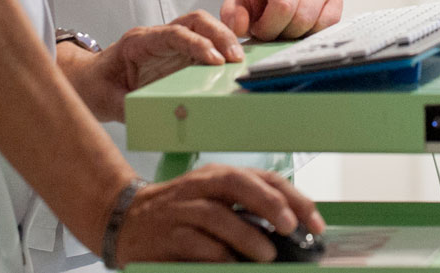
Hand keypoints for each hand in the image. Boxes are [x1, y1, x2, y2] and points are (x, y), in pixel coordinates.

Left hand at [69, 11, 244, 120]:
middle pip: (195, 21)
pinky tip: (232, 62)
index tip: (215, 59)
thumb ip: (130, 107)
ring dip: (224, 40)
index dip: (197, 45)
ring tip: (238, 61)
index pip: (174, 34)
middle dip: (218, 35)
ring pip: (204, 28)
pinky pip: (205, 44)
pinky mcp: (178, 57)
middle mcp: (157, 38)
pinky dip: (221, 49)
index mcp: (138, 42)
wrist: (86, 82)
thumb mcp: (107, 101)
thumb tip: (159, 117)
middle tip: (235, 58)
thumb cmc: (94, 85)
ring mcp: (170, 46)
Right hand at [116, 166, 323, 262]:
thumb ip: (247, 212)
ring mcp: (182, 209)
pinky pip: (197, 246)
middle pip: (239, 184)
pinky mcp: (168, 236)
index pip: (264, 178)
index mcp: (220, 176)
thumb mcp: (214, 202)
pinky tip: (233, 266)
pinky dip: (219, 257)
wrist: (125, 218)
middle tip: (290, 227)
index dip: (294, 198)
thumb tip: (290, 233)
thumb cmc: (179, 213)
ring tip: (267, 256)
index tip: (315, 223)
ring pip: (218, 216)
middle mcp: (202, 186)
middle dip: (269, 204)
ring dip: (247, 237)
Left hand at [221, 0, 343, 40]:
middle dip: (269, 27)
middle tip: (263, 31)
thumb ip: (232, 13)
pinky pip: (324, 25)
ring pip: (304, 18)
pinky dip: (308, 35)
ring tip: (280, 30)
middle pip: (284, 3)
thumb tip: (240, 26)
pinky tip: (298, 30)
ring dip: (288, 34)